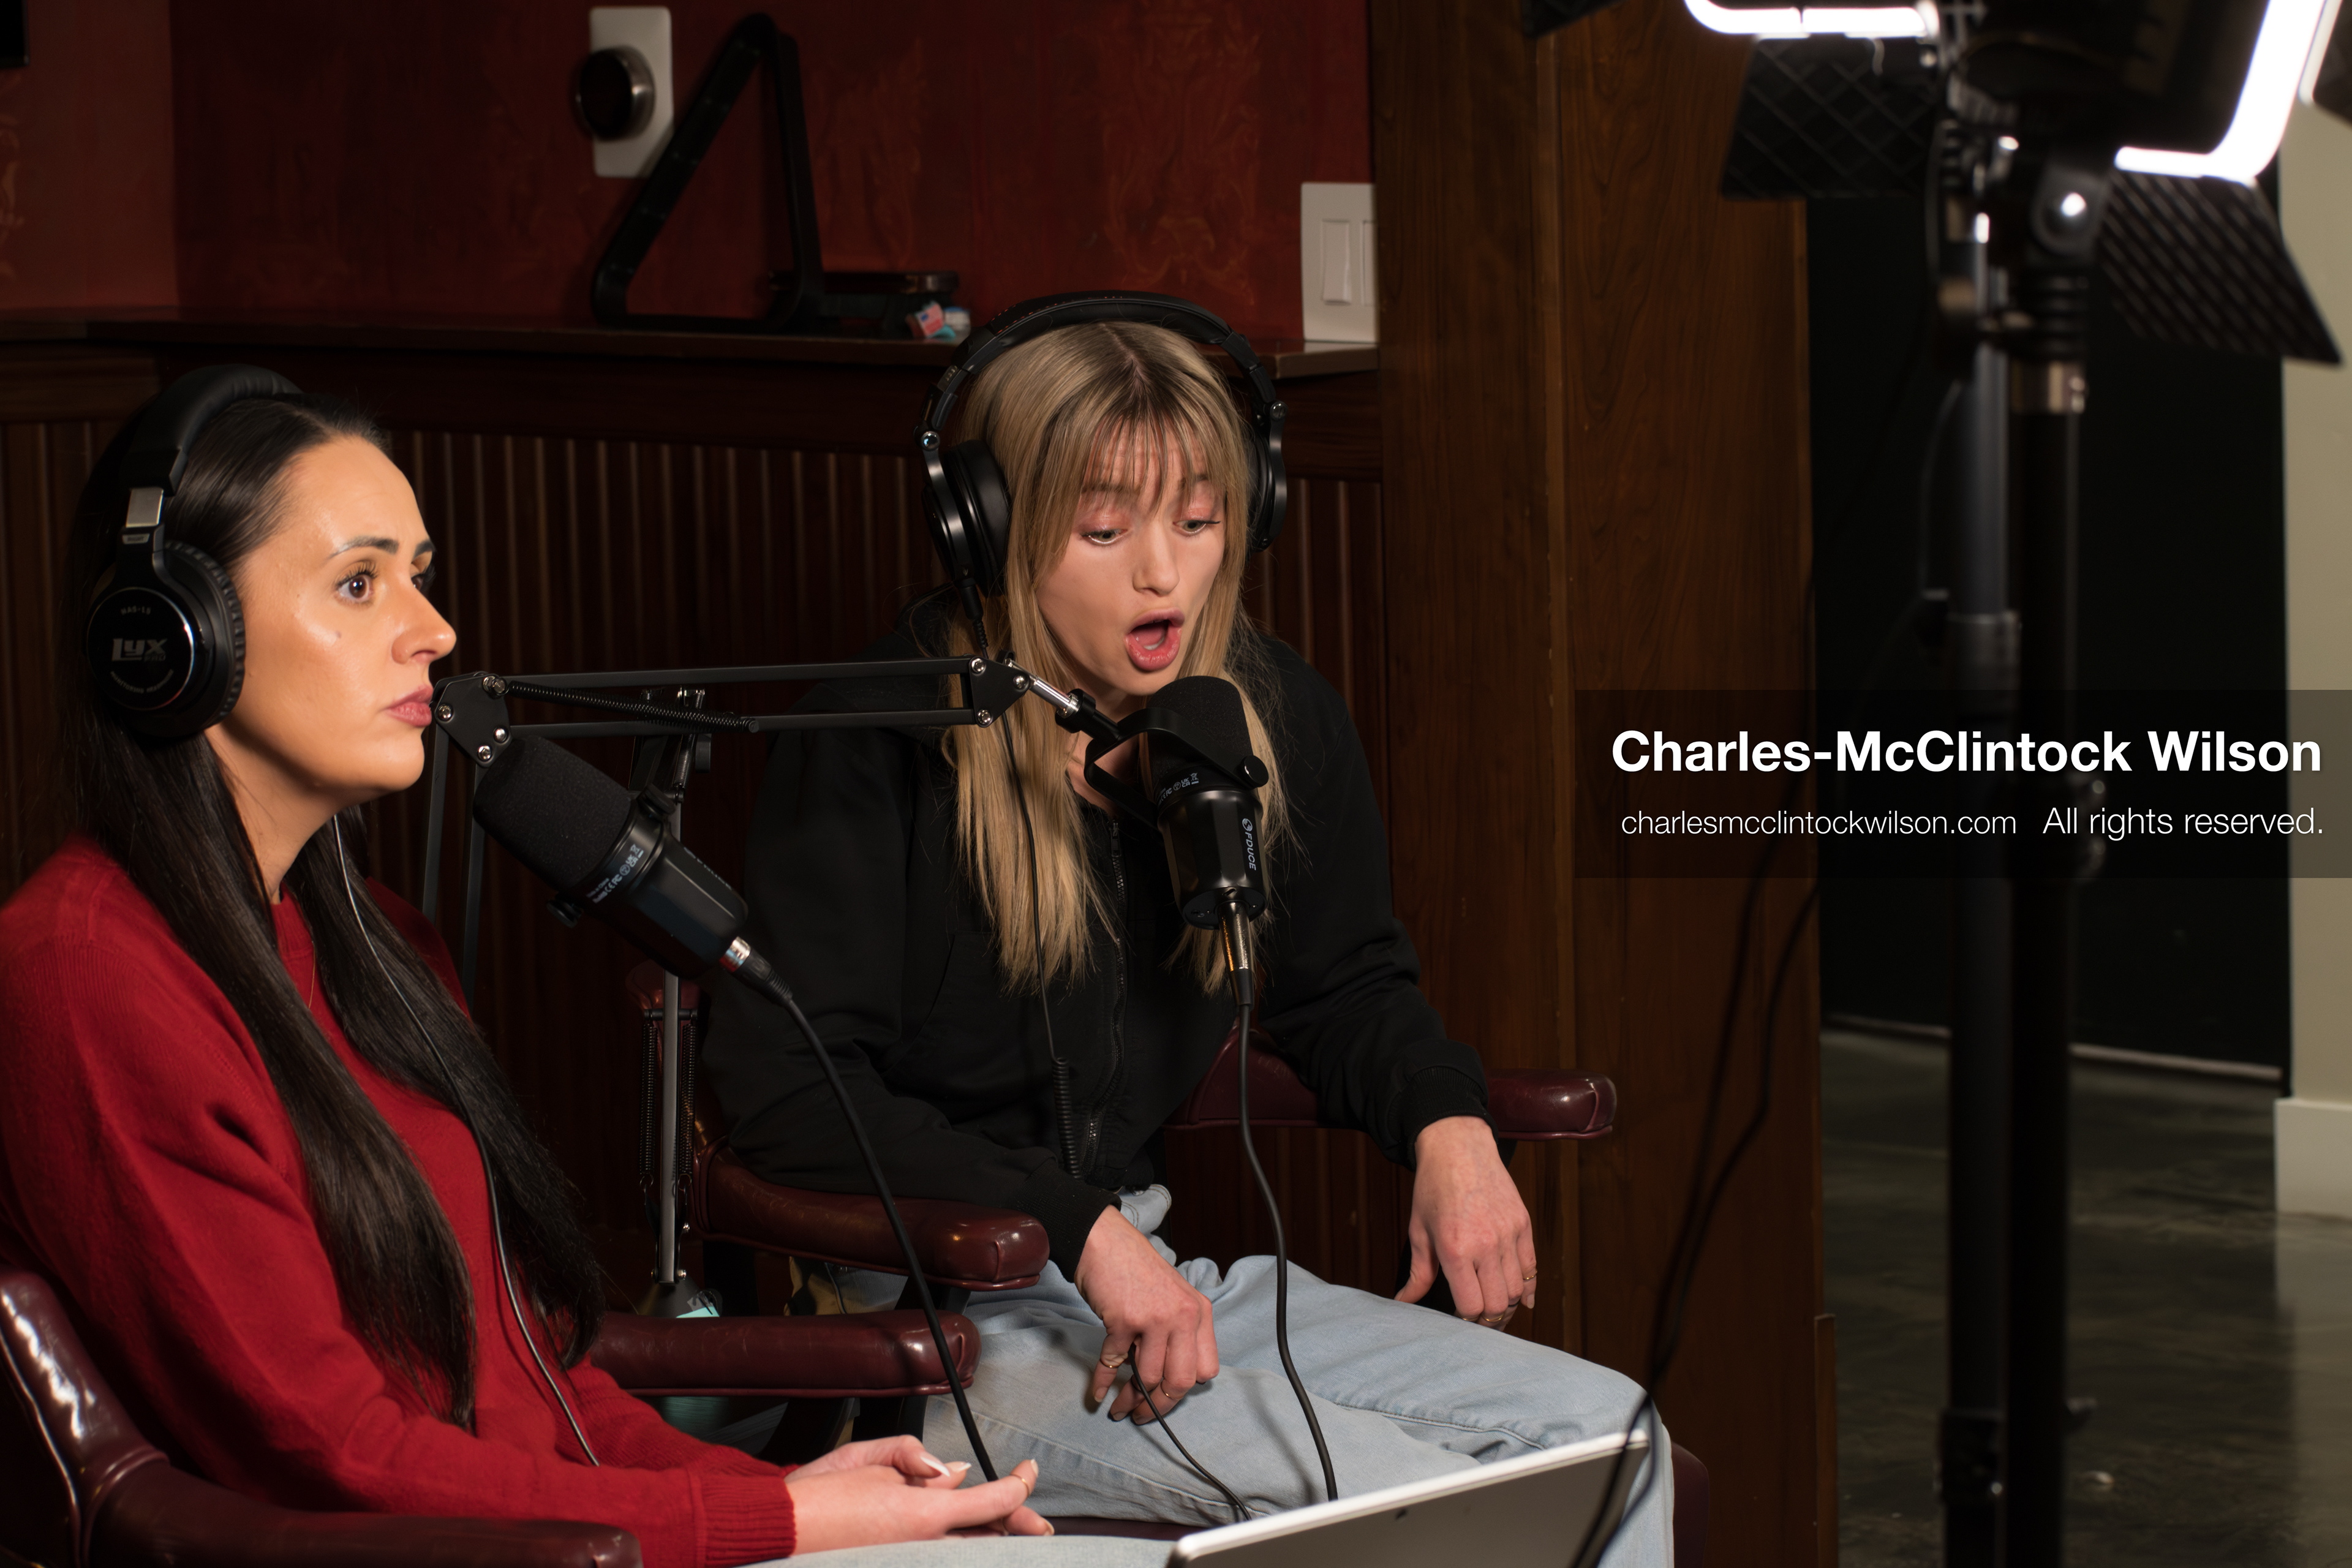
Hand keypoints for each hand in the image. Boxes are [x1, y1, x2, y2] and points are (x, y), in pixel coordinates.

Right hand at [786, 1438, 1050, 1550]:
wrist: (783, 1530)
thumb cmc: (821, 1494)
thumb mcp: (871, 1460)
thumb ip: (919, 1462)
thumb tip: (956, 1471)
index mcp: (925, 1512)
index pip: (995, 1500)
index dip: (1020, 1484)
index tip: (1028, 1469)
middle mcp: (927, 1544)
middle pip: (992, 1536)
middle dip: (1019, 1525)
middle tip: (1035, 1521)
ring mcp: (913, 1559)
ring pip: (970, 1553)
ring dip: (992, 1541)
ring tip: (1015, 1533)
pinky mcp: (899, 1563)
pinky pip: (942, 1558)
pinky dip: (962, 1549)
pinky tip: (969, 1541)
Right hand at [1072, 1205, 1218, 1420]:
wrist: (1104, 1241)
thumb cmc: (1136, 1270)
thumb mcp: (1173, 1297)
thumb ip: (1178, 1334)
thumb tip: (1166, 1381)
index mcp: (1200, 1313)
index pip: (1206, 1370)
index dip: (1185, 1389)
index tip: (1167, 1397)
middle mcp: (1183, 1317)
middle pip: (1180, 1381)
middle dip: (1160, 1406)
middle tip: (1143, 1415)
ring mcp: (1155, 1318)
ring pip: (1147, 1377)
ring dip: (1129, 1399)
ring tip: (1118, 1408)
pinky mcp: (1124, 1320)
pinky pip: (1114, 1363)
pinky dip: (1104, 1381)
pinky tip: (1098, 1392)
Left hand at [1397, 1115, 1537, 1328]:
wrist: (1459, 1147)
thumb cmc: (1433, 1188)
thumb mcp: (1418, 1232)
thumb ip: (1417, 1274)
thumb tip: (1403, 1303)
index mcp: (1456, 1249)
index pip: (1472, 1306)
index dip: (1466, 1320)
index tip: (1459, 1320)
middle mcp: (1486, 1245)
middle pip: (1499, 1304)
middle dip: (1488, 1319)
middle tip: (1478, 1321)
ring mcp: (1509, 1234)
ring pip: (1518, 1290)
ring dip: (1508, 1306)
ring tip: (1495, 1311)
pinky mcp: (1523, 1224)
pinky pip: (1532, 1268)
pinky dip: (1527, 1288)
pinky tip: (1521, 1299)